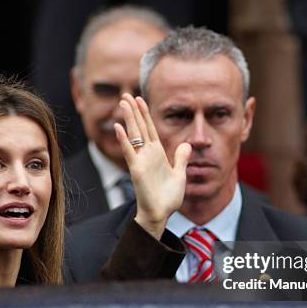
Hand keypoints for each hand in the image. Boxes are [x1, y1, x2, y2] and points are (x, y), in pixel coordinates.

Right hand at [114, 93, 190, 239]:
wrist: (161, 213)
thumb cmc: (168, 197)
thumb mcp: (180, 174)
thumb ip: (181, 158)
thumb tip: (187, 144)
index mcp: (157, 153)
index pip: (149, 128)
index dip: (145, 113)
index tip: (140, 98)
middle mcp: (147, 154)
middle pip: (139, 127)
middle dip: (133, 110)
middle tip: (126, 94)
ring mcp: (141, 161)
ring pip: (133, 135)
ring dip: (128, 119)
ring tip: (122, 103)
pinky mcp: (136, 170)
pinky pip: (129, 152)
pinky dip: (124, 140)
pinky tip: (119, 127)